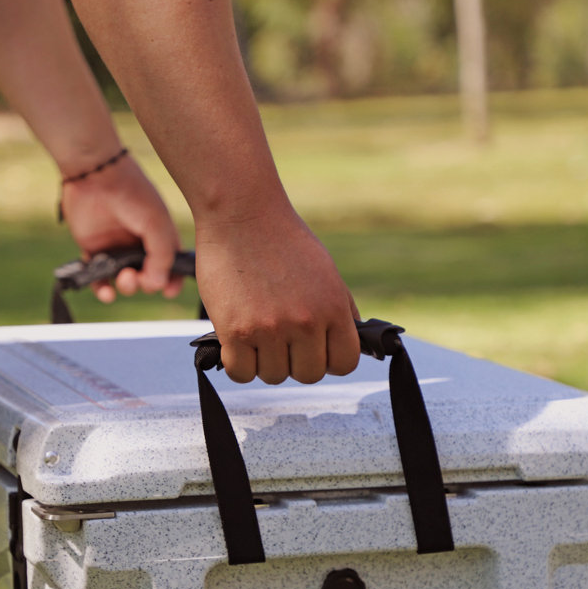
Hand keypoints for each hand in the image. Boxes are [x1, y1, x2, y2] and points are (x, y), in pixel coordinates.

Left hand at [60, 153, 181, 300]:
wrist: (95, 174)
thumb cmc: (132, 193)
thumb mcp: (157, 225)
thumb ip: (162, 257)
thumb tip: (157, 286)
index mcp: (161, 237)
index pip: (172, 267)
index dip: (173, 281)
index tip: (169, 291)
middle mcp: (141, 245)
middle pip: (149, 278)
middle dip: (147, 284)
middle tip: (139, 276)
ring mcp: (118, 249)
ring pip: (125, 281)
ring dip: (128, 287)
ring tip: (124, 278)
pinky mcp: (94, 250)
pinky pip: (99, 278)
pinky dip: (103, 290)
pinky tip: (107, 293)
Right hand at [195, 208, 360, 383]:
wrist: (241, 212)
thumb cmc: (282, 240)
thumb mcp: (326, 272)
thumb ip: (340, 310)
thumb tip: (351, 345)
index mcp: (333, 307)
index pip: (344, 363)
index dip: (329, 361)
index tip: (314, 350)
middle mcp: (306, 321)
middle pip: (308, 375)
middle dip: (295, 362)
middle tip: (280, 339)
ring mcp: (270, 329)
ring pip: (274, 376)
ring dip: (264, 361)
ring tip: (256, 331)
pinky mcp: (236, 332)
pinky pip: (241, 373)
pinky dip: (238, 363)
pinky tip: (237, 342)